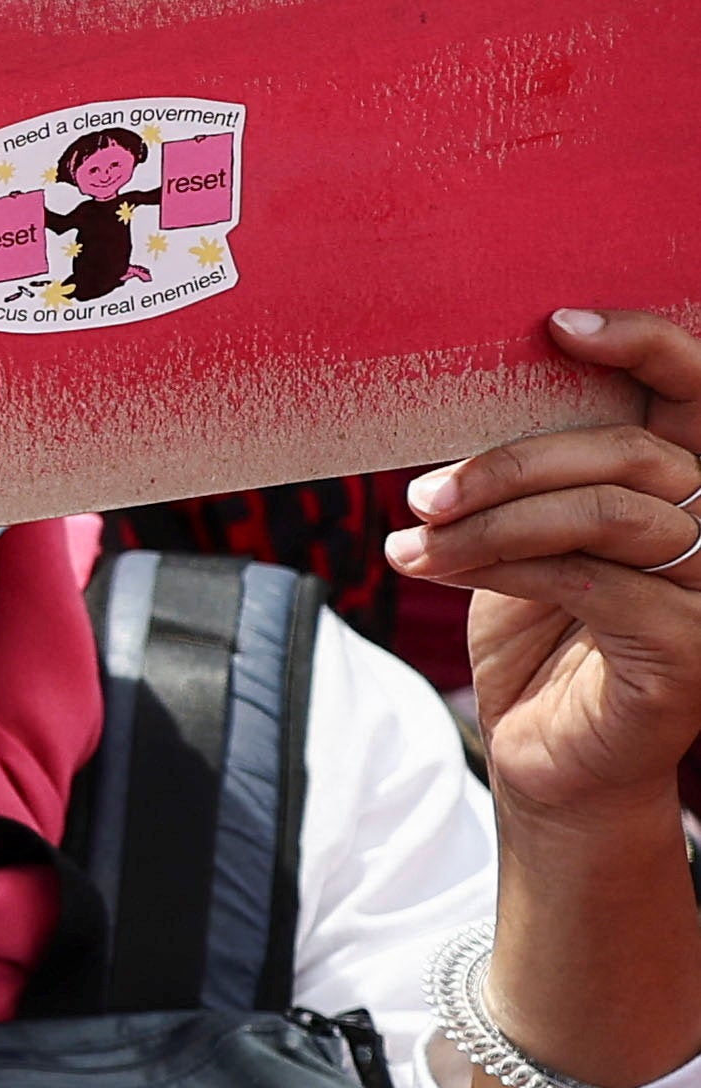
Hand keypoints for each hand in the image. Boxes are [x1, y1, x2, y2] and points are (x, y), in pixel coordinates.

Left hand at [390, 307, 700, 835]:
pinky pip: (593, 582)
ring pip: (610, 516)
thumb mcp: (528, 537)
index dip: (644, 346)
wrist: (546, 762)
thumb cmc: (538, 640)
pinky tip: (439, 570)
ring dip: (495, 521)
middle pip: (635, 454)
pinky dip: (504, 568)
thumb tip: (465, 389)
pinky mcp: (693, 651)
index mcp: (687, 488)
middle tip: (424, 491)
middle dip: (515, 463)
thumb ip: (534, 473)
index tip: (557, 325)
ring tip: (415, 541)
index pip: (694, 394)